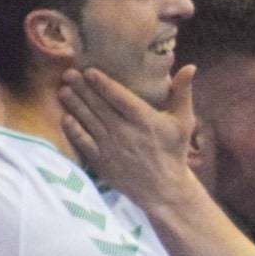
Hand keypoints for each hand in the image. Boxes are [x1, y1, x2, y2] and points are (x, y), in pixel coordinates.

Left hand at [58, 64, 199, 212]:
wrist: (165, 189)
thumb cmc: (174, 152)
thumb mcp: (184, 122)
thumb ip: (183, 93)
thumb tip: (190, 66)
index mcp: (145, 120)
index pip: (120, 97)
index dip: (103, 83)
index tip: (89, 71)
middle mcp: (126, 132)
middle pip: (99, 106)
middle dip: (82, 88)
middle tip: (69, 73)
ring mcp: (111, 147)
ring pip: (89, 121)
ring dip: (75, 104)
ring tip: (63, 90)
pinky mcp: (102, 162)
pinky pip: (83, 142)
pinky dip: (73, 129)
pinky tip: (65, 117)